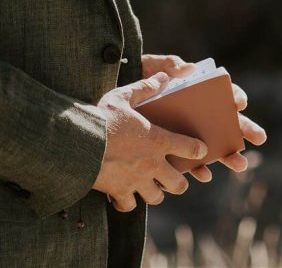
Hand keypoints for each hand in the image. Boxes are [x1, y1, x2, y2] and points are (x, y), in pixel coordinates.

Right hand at [92, 73, 206, 211]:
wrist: (81, 142)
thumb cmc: (103, 118)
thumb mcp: (123, 97)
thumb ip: (144, 88)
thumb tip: (163, 77)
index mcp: (157, 140)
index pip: (189, 148)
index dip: (197, 150)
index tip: (200, 150)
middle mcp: (152, 165)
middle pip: (178, 185)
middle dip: (179, 182)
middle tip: (174, 177)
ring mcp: (136, 181)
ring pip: (156, 197)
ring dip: (155, 192)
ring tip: (150, 186)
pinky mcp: (119, 192)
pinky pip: (130, 205)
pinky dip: (129, 201)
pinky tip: (124, 193)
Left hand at [141, 54, 266, 182]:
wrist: (120, 101)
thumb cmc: (142, 79)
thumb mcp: (153, 67)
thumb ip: (169, 64)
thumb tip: (188, 67)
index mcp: (197, 90)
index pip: (222, 92)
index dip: (233, 96)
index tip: (239, 102)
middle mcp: (198, 112)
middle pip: (225, 121)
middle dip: (244, 128)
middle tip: (259, 137)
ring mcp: (189, 132)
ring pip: (213, 144)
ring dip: (228, 155)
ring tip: (241, 164)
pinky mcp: (176, 148)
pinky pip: (191, 161)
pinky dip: (199, 168)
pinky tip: (205, 174)